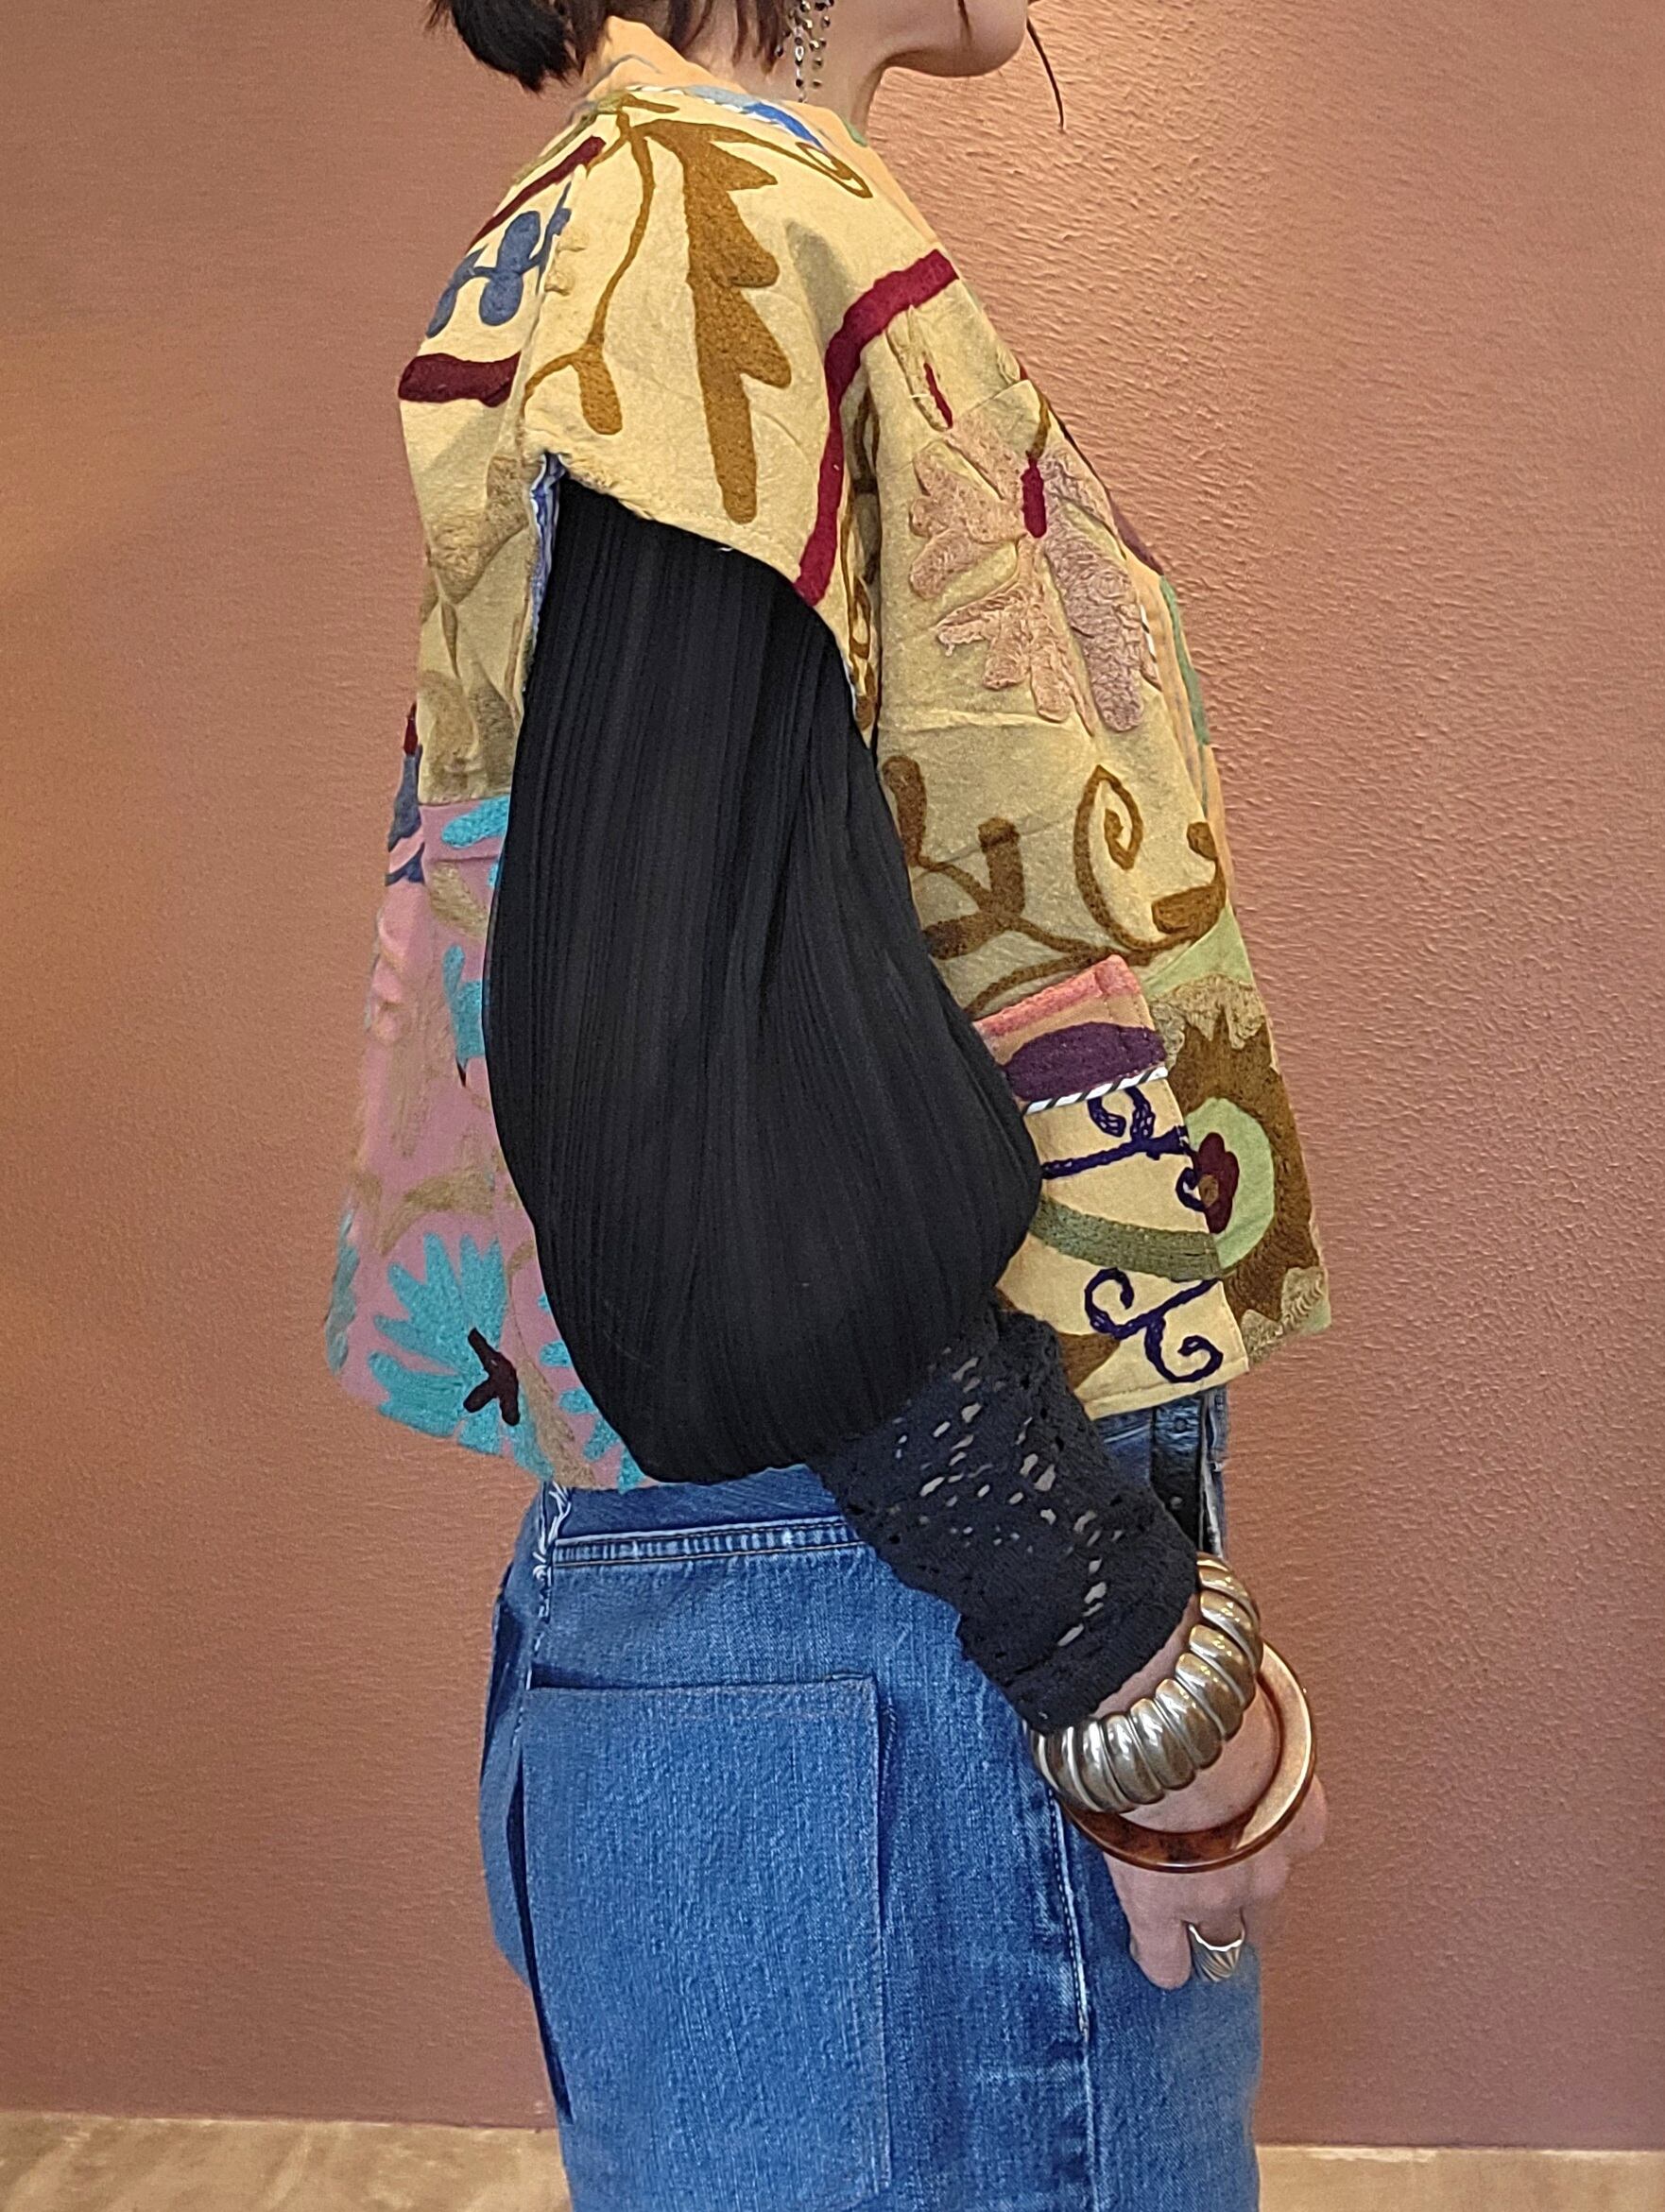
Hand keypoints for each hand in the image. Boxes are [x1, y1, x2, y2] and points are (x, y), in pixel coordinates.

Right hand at [1089, 1599, 1328, 1988]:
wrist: (1168, 1711)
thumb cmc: (1210, 1686)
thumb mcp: (1253, 1699)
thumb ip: (1252, 1713)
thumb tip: (1242, 1683)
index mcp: (1299, 1811)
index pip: (1295, 1843)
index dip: (1265, 1835)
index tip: (1245, 1826)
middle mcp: (1269, 1863)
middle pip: (1262, 1896)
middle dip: (1239, 1883)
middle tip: (1211, 1866)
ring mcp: (1215, 1892)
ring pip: (1220, 1933)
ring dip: (1203, 1919)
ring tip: (1186, 1915)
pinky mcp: (1159, 1907)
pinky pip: (1164, 1957)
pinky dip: (1162, 1959)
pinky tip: (1160, 1960)